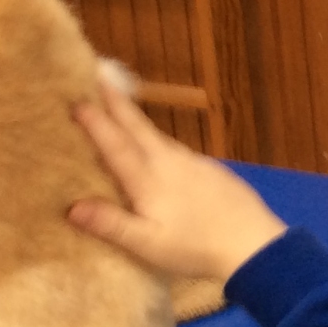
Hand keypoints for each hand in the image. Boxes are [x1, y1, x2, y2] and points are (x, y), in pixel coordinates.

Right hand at [67, 81, 285, 280]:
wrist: (255, 243)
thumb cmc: (197, 247)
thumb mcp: (149, 243)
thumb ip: (111, 224)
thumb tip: (72, 207)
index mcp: (151, 179)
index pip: (117, 145)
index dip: (97, 123)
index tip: (77, 100)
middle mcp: (172, 163)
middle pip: (140, 128)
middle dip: (118, 104)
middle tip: (101, 79)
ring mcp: (197, 164)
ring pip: (161, 137)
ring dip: (138, 122)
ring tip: (123, 112)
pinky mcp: (214, 171)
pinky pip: (179, 150)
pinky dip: (161, 142)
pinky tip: (161, 149)